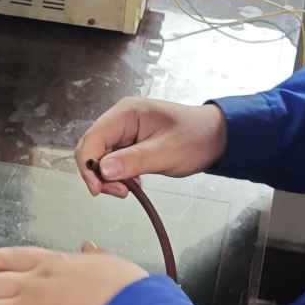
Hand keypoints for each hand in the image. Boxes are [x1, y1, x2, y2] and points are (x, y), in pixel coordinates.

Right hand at [75, 99, 226, 197]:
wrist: (216, 137)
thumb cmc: (196, 137)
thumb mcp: (166, 152)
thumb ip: (133, 160)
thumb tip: (102, 170)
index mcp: (126, 113)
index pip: (92, 138)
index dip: (88, 165)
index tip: (98, 189)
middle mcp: (120, 119)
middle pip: (92, 148)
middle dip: (99, 174)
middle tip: (120, 192)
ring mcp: (124, 130)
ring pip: (101, 157)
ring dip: (109, 176)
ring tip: (130, 188)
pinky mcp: (129, 142)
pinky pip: (113, 160)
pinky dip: (118, 175)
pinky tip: (134, 181)